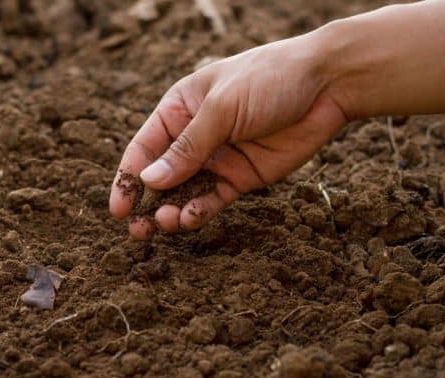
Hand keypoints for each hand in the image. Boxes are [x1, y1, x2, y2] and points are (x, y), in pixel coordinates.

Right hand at [109, 34, 347, 239]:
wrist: (327, 85)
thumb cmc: (268, 80)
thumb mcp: (222, 108)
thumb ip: (188, 147)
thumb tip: (149, 180)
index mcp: (179, 110)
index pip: (144, 148)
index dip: (128, 177)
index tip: (118, 207)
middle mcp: (193, 137)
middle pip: (160, 176)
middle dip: (146, 203)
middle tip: (135, 230)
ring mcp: (218, 159)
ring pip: (184, 193)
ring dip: (170, 211)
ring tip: (164, 225)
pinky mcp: (241, 178)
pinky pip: (213, 200)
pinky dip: (199, 211)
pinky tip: (189, 218)